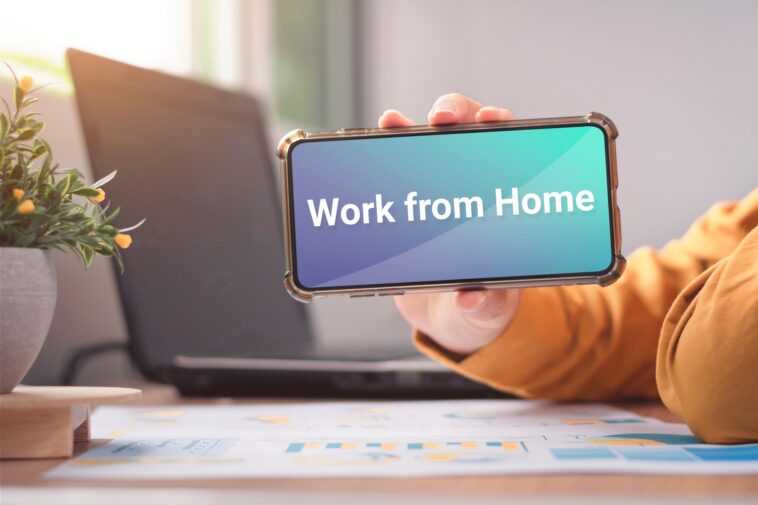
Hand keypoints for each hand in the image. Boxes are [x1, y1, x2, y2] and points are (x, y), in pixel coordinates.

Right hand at [378, 93, 520, 355]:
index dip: (503, 126)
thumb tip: (472, 297)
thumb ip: (486, 305)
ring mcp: (440, 190)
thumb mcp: (490, 311)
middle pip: (469, 132)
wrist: (450, 319)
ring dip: (411, 127)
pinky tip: (375, 141)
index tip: (495, 119)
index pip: (512, 149)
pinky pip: (397, 169)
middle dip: (456, 113)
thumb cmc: (482, 306)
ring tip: (394, 123)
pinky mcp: (411, 202)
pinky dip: (385, 151)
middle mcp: (475, 186)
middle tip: (441, 118)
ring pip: (429, 143)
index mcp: (508, 203)